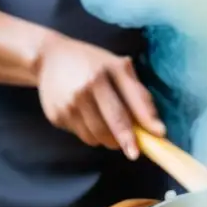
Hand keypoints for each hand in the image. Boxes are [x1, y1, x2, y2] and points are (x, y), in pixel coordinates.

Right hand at [36, 33, 165, 159]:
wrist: (50, 57)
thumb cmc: (92, 63)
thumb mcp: (118, 68)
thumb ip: (139, 95)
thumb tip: (157, 127)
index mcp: (100, 77)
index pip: (122, 112)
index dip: (136, 131)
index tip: (148, 144)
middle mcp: (82, 91)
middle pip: (109, 129)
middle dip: (124, 142)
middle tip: (133, 149)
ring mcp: (67, 105)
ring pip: (96, 138)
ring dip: (108, 138)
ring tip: (108, 122)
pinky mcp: (56, 116)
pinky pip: (82, 136)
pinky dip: (92, 133)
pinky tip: (89, 116)